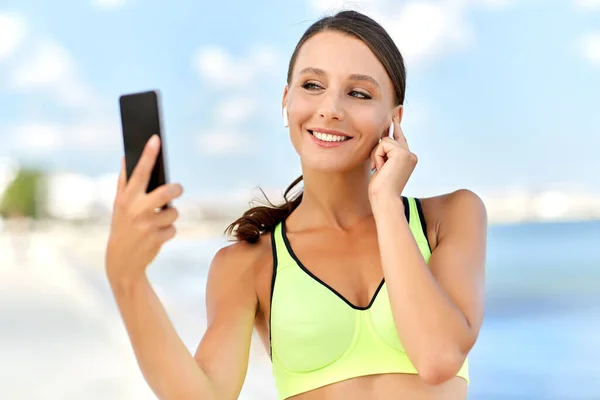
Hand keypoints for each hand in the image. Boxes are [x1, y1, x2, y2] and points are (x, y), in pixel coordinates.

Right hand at [105, 135, 182, 283]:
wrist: (121, 262)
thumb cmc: (123, 227)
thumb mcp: (119, 206)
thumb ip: (123, 182)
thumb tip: (124, 157)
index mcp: (126, 198)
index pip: (139, 171)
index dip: (148, 154)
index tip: (156, 138)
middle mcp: (135, 210)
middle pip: (167, 192)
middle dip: (176, 190)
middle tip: (177, 189)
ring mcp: (146, 225)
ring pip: (173, 212)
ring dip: (170, 216)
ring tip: (158, 222)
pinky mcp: (156, 238)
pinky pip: (173, 228)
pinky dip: (169, 231)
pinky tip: (156, 236)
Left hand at [368, 117, 417, 201]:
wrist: (385, 199)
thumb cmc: (380, 189)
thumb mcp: (382, 167)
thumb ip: (384, 154)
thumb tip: (380, 141)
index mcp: (408, 159)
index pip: (400, 138)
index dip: (396, 125)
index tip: (395, 113)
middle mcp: (410, 155)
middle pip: (389, 138)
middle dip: (378, 150)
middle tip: (380, 164)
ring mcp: (408, 153)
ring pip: (384, 141)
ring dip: (376, 155)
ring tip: (380, 170)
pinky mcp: (402, 153)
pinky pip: (382, 144)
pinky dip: (377, 156)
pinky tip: (380, 169)